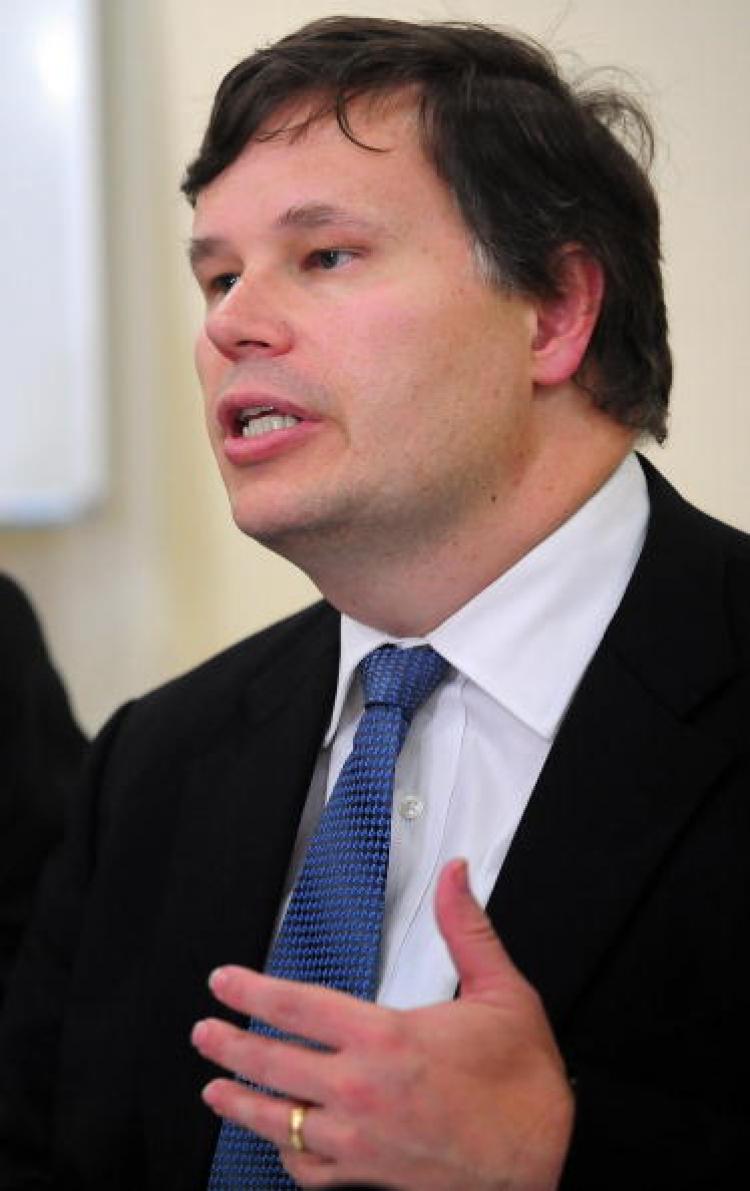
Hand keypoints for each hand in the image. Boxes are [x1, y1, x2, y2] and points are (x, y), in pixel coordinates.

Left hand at [191, 859, 573, 1189]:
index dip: (250, 991)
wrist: (542, 1158)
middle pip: (271, 1066)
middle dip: (229, 1045)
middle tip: (204, 1032)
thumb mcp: (502, 991)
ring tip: (215, 1090)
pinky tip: (276, 1141)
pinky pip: (308, 1170)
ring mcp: (361, 1141)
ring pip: (279, 1123)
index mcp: (387, 1040)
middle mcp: (362, 1092)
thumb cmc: (523, 1084)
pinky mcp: (370, 1175)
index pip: (296, 1007)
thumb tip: (454, 875)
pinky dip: (285, 1153)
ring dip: (240, 1103)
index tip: (223, 982)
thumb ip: (466, 927)